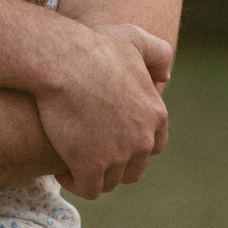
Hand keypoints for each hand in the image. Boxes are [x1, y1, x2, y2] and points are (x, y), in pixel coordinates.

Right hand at [35, 23, 172, 198]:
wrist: (62, 60)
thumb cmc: (93, 45)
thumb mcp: (134, 38)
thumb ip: (158, 54)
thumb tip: (165, 78)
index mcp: (155, 114)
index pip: (153, 145)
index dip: (132, 145)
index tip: (110, 138)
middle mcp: (142, 139)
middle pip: (133, 168)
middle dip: (114, 164)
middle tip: (90, 151)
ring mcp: (117, 155)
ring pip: (110, 181)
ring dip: (94, 174)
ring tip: (73, 159)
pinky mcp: (90, 166)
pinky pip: (88, 189)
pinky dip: (76, 183)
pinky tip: (62, 169)